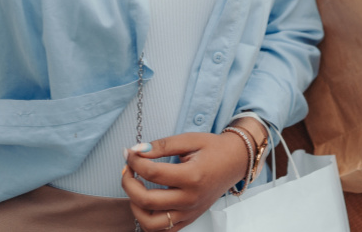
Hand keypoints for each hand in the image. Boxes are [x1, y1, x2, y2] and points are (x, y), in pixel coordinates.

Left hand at [121, 131, 248, 229]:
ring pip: (151, 225)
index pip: (152, 173)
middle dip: (128, 182)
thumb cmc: (213, 149)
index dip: (134, 160)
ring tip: (135, 187)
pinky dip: (148, 220)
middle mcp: (189, 200)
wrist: (234, 162)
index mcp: (191, 177)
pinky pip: (163, 231)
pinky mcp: (189, 220)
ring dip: (135, 207)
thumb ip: (162, 145)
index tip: (128, 152)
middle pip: (146, 201)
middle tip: (127, 168)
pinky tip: (145, 202)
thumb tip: (137, 149)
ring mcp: (189, 213)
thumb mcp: (189, 140)